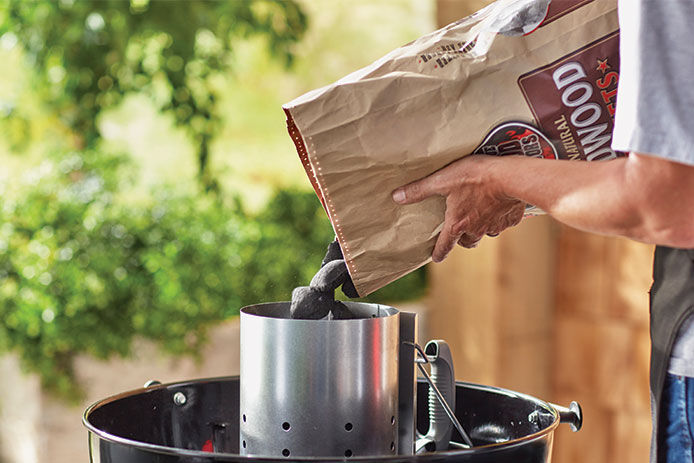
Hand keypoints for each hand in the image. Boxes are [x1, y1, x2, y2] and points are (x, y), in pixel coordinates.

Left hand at [392, 155, 523, 261]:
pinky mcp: (511, 219)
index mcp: (457, 224)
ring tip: (479, 215)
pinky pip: (503, 223)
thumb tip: (397, 197)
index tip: (436, 258)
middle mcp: (476, 230)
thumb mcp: (442, 180)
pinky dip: (499, 217)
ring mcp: (495, 226)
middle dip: (461, 239)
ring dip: (480, 228)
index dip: (439, 253)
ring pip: (485, 233)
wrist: (512, 177)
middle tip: (458, 232)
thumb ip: (420, 190)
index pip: (445, 246)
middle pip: (467, 242)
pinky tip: (499, 206)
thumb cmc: (476, 177)